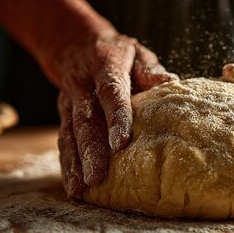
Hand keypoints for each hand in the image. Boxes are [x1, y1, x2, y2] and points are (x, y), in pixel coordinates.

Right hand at [57, 32, 177, 196]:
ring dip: (75, 162)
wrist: (74, 43)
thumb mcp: (136, 53)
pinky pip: (63, 141)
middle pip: (85, 119)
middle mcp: (81, 84)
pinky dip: (67, 165)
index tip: (121, 142)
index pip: (110, 92)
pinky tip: (73, 187)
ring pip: (70, 133)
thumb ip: (150, 69)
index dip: (115, 117)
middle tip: (98, 177)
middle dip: (91, 150)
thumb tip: (171, 81)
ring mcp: (68, 101)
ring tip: (81, 189)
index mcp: (104, 65)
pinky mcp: (62, 115)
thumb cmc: (117, 54)